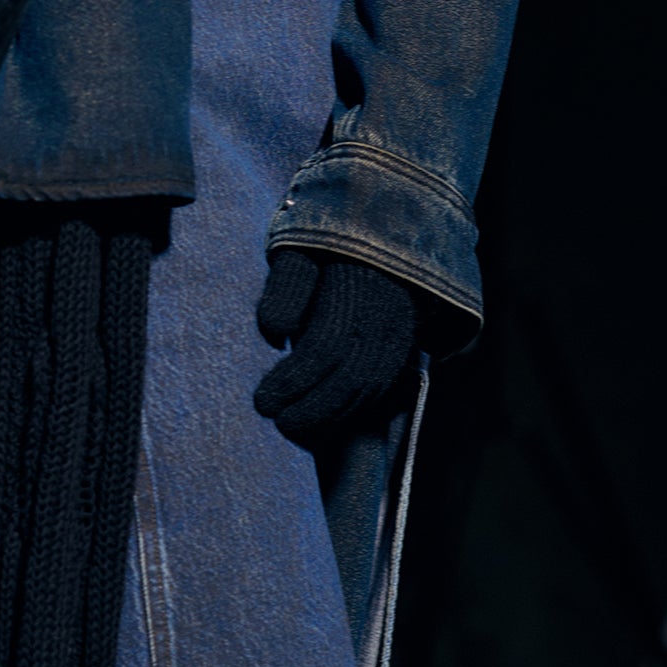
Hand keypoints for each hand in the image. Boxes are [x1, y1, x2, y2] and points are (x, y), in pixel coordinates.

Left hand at [253, 250, 420, 443]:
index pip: (325, 347)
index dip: (292, 380)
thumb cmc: (327, 248)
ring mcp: (401, 332)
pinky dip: (350, 410)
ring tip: (292, 426)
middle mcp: (386, 312)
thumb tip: (278, 334)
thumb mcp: (300, 253)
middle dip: (311, 410)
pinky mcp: (404, 347)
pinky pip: (381, 388)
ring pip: (370, 389)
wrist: (383, 240)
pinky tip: (322, 420)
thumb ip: (285, 289)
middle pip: (352, 377)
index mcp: (359, 284)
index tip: (262, 401)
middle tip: (276, 421)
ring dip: (330, 417)